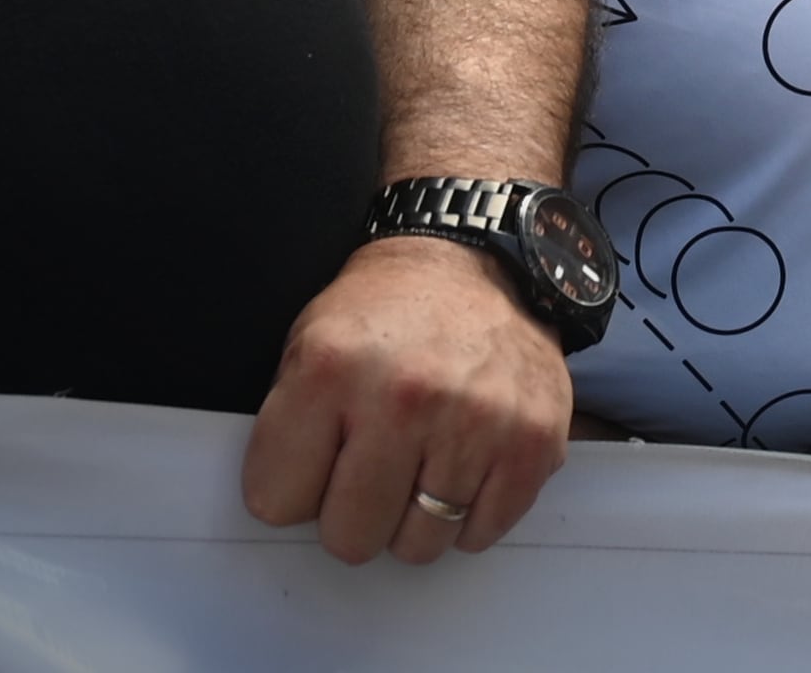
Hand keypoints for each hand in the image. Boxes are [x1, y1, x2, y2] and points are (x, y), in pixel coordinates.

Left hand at [239, 235, 569, 566]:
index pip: (276, 504)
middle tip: (370, 470)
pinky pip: (482, 533)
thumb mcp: (306, 346)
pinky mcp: (535, 441)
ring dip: (414, 516)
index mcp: (332, 371)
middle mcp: (406, 398)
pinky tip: (463, 465)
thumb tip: (289, 519)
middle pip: (350, 537)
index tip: (314, 462)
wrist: (477, 265)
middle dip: (352, 514)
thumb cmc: (383, 317)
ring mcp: (478, 422)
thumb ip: (287, 432)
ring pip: (418, 545)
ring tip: (420, 463)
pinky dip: (470, 514)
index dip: (290, 488)